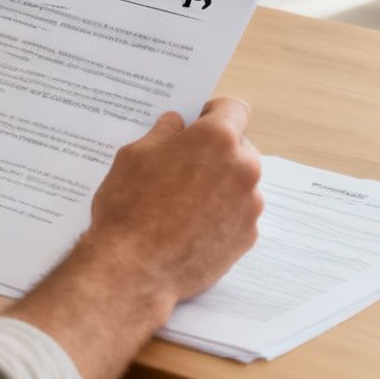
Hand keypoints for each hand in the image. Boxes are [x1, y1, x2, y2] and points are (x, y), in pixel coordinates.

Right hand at [79, 97, 264, 309]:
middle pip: (239, 146)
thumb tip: (176, 125)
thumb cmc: (130, 208)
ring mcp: (249, 206)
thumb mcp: (135, 155)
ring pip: (239, 181)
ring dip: (219, 183)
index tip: (197, 121)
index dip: (213, 111)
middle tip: (183, 163)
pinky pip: (238, 213)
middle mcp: (243, 169)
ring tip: (182, 200)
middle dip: (215, 150)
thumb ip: (163, 133)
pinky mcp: (247, 237)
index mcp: (217, 139)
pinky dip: (220, 214)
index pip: (233, 108)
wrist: (134, 270)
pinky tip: (190, 225)